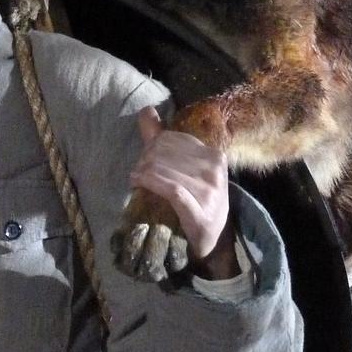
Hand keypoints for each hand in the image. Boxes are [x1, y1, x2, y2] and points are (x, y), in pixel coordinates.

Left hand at [130, 107, 237, 276]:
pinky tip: (138, 183)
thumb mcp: (185, 169)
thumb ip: (163, 139)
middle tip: (138, 172)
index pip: (174, 139)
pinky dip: (151, 183)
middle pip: (168, 154)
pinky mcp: (200, 213)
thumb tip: (146, 109)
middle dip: (147, 161)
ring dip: (145, 173)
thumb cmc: (195, 201)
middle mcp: (215, 172)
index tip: (144, 159)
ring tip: (136, 178)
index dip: (154, 146)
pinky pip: (171, 189)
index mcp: (214, 156)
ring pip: (166, 170)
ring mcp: (210, 193)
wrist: (211, 242)